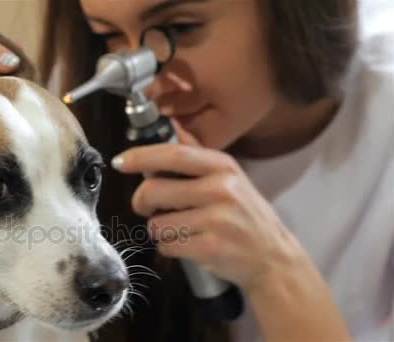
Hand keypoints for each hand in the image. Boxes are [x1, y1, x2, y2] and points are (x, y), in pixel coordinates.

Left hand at [111, 120, 309, 292]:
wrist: (273, 257)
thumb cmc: (245, 215)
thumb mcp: (229, 177)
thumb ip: (197, 154)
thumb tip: (172, 125)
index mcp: (222, 167)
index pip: (172, 154)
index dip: (140, 157)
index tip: (120, 161)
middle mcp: (221, 189)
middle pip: (153, 190)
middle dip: (141, 202)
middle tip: (147, 207)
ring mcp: (216, 220)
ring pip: (157, 223)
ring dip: (159, 229)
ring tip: (179, 228)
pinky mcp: (210, 248)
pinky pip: (167, 246)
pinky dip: (170, 248)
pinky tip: (188, 244)